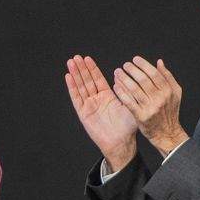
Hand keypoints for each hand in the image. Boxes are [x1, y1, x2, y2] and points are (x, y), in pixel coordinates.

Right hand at [65, 55, 138, 171]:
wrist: (121, 143)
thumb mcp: (130, 105)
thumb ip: (126, 91)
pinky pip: (77, 98)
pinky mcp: (83, 113)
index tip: (87, 58)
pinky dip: (72, 87)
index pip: (97, 79)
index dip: (92, 69)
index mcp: (107, 97)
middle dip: (82, 69)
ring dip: (75, 74)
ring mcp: (89, 106)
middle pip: (87, 81)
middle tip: (76, 57)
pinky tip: (69, 77)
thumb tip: (121, 77)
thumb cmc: (127, 127)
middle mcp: (96, 100)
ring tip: (71, 63)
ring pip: (80, 87)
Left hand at [112, 56, 185, 155]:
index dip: (144, 65)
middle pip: (144, 80)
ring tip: (118, 72)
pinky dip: (122, 93)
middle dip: (132, 70)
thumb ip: (167, 76)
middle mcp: (160, 98)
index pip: (154, 74)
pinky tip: (116, 86)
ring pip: (135, 89)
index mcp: (168, 91)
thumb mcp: (175, 93)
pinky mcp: (141, 116)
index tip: (135, 59)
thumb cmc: (170, 112)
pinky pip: (129, 102)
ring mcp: (150, 108)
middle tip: (125, 65)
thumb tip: (159, 62)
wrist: (167, 133)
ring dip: (124, 79)